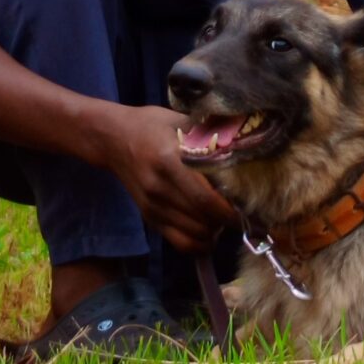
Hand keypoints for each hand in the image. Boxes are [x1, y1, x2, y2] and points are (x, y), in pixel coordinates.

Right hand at [102, 105, 233, 253]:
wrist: (112, 138)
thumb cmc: (151, 125)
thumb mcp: (180, 120)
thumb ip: (210, 133)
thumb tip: (246, 140)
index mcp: (169, 160)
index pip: (205, 198)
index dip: (231, 210)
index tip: (251, 208)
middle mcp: (160, 188)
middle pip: (203, 219)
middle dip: (228, 222)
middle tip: (245, 214)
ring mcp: (153, 206)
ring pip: (194, 234)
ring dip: (215, 231)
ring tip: (224, 217)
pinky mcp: (149, 217)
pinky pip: (180, 242)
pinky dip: (200, 243)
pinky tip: (208, 230)